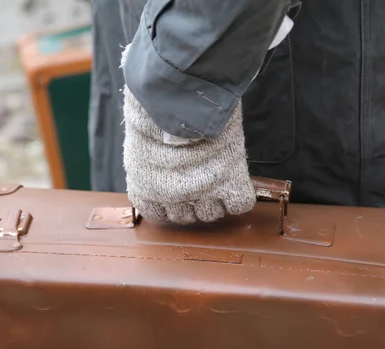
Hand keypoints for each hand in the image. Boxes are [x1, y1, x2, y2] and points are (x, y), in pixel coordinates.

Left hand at [121, 45, 255, 224]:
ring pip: (211, 214)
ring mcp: (200, 192)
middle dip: (194, 200)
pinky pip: (239, 204)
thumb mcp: (145, 139)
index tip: (178, 189)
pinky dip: (240, 195)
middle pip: (188, 218)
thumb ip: (155, 160)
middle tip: (200, 177)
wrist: (178, 93)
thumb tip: (166, 154)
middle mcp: (170, 197)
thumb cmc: (155, 106)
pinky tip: (235, 179)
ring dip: (215, 198)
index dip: (171, 205)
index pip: (160, 216)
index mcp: (144, 188)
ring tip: (216, 173)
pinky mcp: (228, 182)